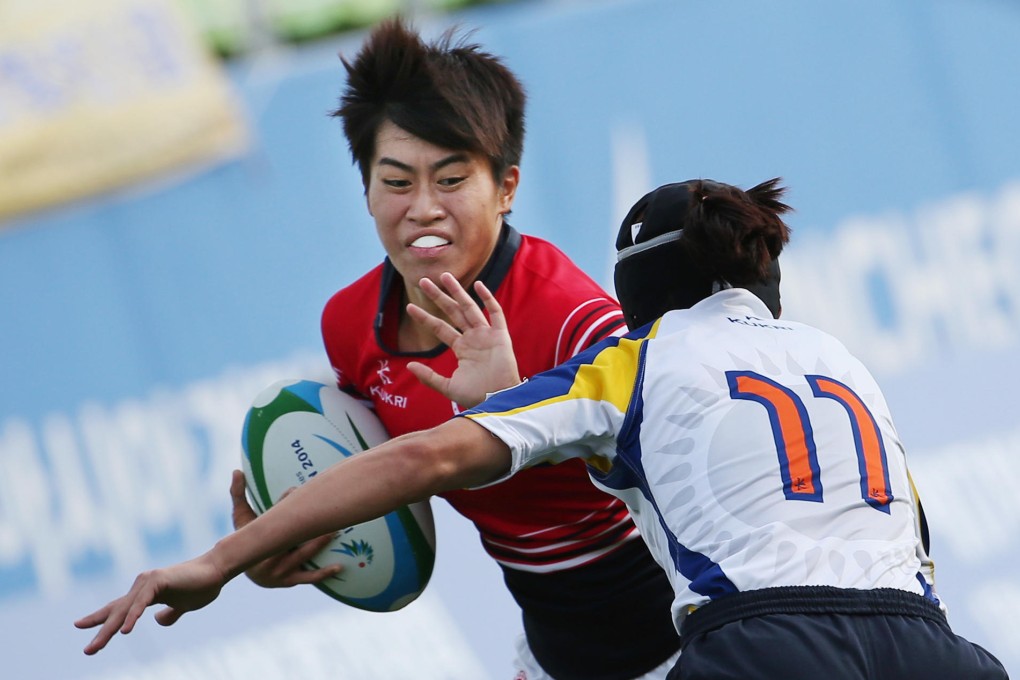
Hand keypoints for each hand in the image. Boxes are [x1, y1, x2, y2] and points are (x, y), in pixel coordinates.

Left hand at [74, 552, 225, 653]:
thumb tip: (159, 621)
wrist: (217, 570)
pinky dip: (133, 616)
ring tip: (96, 647)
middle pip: (116, 612)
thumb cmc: (202, 585)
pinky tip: (126, 630)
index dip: (100, 617)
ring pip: (125, 610)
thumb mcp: (183, 605)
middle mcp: (142, 586)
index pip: (118, 608)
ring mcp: (149, 582)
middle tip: (87, 651)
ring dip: (110, 629)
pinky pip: (142, 603)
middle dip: (100, 631)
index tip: (79, 625)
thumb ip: (170, 613)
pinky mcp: (159, 581)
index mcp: (145, 593)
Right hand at [229, 470, 340, 586]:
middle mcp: (269, 554)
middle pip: (293, 537)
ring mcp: (278, 570)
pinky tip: (339, 567)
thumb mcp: (240, 515)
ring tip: (338, 530)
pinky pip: (308, 577)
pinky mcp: (287, 581)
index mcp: (260, 538)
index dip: (286, 502)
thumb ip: (238, 493)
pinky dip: (323, 573)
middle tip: (331, 511)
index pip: (275, 518)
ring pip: (304, 554)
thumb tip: (236, 470)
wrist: (231, 567)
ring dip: (321, 542)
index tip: (298, 490)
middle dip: (312, 525)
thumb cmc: (242, 536)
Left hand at [406, 272, 520, 407]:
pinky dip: (488, 299)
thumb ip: (429, 377)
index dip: (425, 317)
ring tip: (444, 275)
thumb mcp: (448, 387)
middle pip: (452, 312)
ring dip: (457, 291)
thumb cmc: (476, 396)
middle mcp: (473, 338)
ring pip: (470, 307)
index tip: (410, 306)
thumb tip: (409, 365)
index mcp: (462, 349)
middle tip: (424, 281)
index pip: (440, 328)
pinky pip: (496, 313)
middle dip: (438, 296)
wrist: (498, 401)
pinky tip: (479, 285)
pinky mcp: (500, 336)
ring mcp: (486, 335)